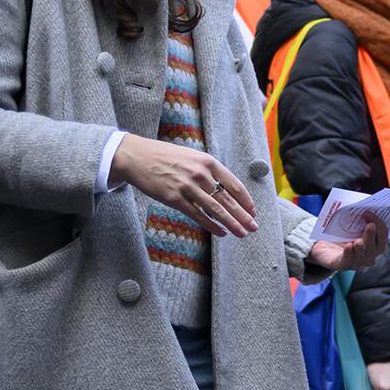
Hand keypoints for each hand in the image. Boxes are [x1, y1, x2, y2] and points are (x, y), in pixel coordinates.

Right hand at [112, 136, 257, 236]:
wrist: (135, 156)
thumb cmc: (166, 157)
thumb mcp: (192, 157)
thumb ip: (210, 171)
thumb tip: (227, 191)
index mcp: (208, 162)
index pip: (234, 185)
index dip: (246, 201)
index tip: (253, 212)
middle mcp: (200, 174)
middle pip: (228, 200)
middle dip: (243, 216)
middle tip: (254, 227)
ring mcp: (187, 187)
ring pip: (216, 210)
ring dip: (232, 224)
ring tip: (243, 233)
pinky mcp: (174, 198)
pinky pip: (198, 216)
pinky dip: (212, 226)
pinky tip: (221, 233)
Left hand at [310, 213, 387, 271]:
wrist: (323, 247)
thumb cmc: (340, 236)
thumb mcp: (351, 227)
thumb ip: (359, 221)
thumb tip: (362, 206)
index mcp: (374, 244)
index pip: (382, 236)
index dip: (380, 225)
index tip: (370, 213)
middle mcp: (368, 255)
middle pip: (377, 249)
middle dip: (373, 236)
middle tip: (369, 225)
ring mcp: (356, 262)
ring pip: (365, 257)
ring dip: (363, 247)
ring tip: (358, 240)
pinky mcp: (342, 265)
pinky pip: (348, 262)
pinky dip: (349, 254)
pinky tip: (348, 246)